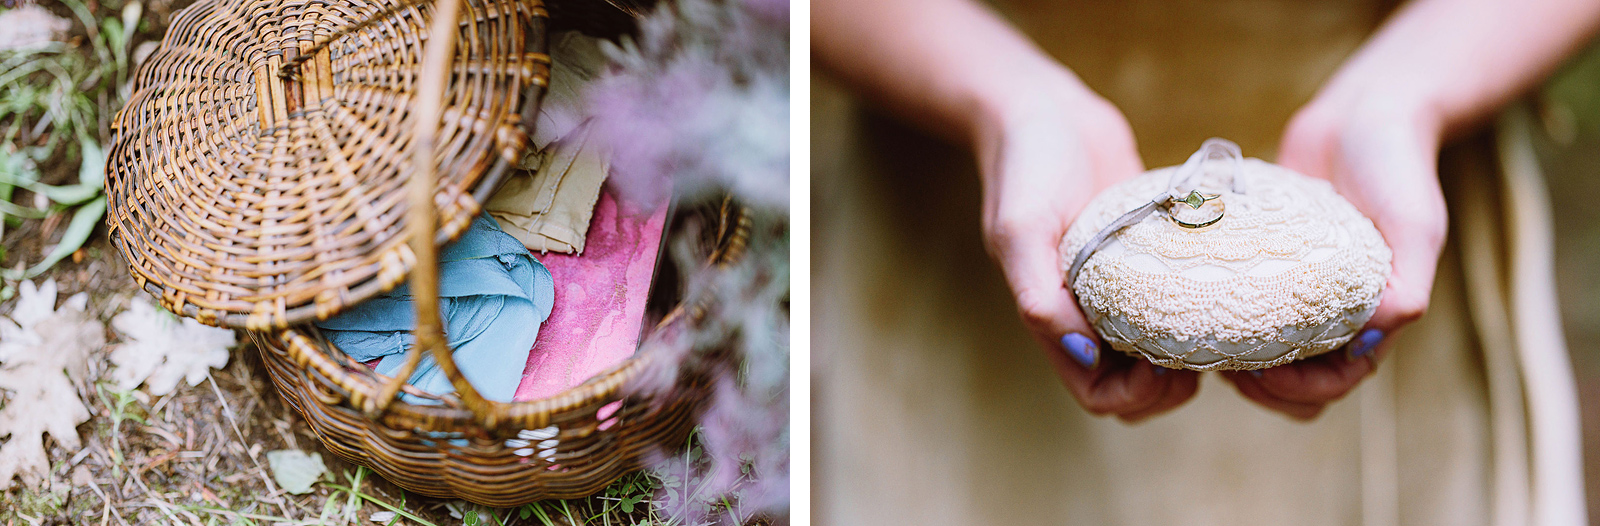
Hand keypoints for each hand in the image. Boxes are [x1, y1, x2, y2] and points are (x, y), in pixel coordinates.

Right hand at [975, 72, 1200, 421]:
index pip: (1097, 392)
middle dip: (1169, 389)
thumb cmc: (1025, 166)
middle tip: (1205, 357)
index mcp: (1055, 316)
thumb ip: (1039, 296)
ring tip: (1221, 329)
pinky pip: (1176, 301)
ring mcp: (1121, 286)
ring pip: (1159, 352)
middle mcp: (1089, 312)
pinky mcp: (1148, 255)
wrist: (1044, 110)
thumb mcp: (1020, 229)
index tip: (1164, 367)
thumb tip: (1083, 353)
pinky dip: (1201, 307)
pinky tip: (1229, 288)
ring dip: (1189, 356)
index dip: (1134, 395)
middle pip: (1133, 387)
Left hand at [1222, 91, 1447, 419]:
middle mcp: (1331, 312)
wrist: (1362, 117)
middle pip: (1296, 383)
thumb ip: (1408, 280)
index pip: (1338, 380)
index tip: (1270, 374)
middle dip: (1266, 389)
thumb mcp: (1416, 221)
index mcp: (1372, 315)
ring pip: (1261, 355)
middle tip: (1229, 367)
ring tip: (1204, 347)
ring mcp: (1293, 292)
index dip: (1304, 390)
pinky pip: (1234, 307)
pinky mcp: (1260, 265)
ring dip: (1236, 363)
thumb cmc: (1397, 168)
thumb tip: (1380, 329)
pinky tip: (1187, 308)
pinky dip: (1215, 319)